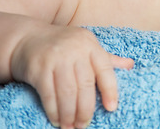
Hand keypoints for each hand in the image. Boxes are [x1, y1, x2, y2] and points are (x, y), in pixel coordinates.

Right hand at [10, 25, 133, 128]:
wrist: (27, 39)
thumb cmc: (63, 45)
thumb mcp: (85, 46)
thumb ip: (106, 58)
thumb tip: (131, 65)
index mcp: (90, 44)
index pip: (105, 68)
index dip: (110, 90)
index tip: (111, 108)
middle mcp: (75, 48)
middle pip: (85, 85)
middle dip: (85, 110)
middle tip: (83, 125)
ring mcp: (56, 56)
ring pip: (68, 92)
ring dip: (69, 114)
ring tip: (70, 126)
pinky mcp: (39, 67)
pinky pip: (49, 94)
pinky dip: (54, 111)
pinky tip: (56, 120)